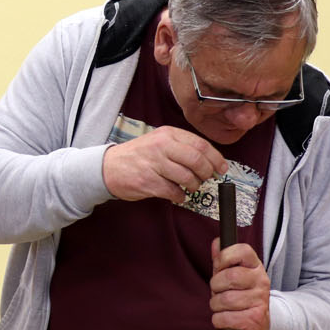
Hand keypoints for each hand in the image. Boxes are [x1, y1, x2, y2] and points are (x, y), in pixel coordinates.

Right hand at [102, 127, 227, 202]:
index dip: (216, 158)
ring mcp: (154, 164)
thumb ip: (182, 147)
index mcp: (167, 134)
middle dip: (206, 173)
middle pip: (197, 160)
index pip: (200, 145)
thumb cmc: (138, 156)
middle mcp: (161, 146)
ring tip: (190, 187)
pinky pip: (174, 191)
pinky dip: (180, 196)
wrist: (108, 167)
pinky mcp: (148, 182)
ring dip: (194, 186)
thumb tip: (209, 160)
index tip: (222, 168)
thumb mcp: (159, 141)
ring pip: (187, 177)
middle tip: (206, 178)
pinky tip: (178, 194)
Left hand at [210, 240, 270, 329]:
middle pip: (230, 277)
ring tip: (222, 307)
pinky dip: (218, 320)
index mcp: (255, 266)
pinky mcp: (255, 319)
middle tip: (218, 292)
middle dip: (215, 286)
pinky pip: (225, 318)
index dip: (224, 257)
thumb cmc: (240, 296)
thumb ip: (223, 260)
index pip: (242, 250)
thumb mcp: (232, 275)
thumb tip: (216, 243)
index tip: (219, 267)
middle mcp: (261, 281)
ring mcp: (260, 300)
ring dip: (216, 305)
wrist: (259, 325)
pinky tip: (225, 319)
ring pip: (225, 300)